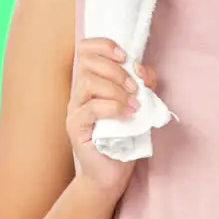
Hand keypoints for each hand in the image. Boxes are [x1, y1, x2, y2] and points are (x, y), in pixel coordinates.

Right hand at [66, 37, 156, 194]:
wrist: (112, 173)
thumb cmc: (126, 137)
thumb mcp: (140, 103)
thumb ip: (143, 82)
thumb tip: (140, 66)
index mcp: (92, 82)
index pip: (86, 49)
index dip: (105, 45)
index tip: (125, 56)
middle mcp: (79, 92)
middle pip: (87, 61)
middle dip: (116, 70)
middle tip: (135, 89)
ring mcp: (75, 109)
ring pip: (88, 82)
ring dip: (116, 90)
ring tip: (134, 105)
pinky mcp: (76, 128)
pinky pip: (90, 108)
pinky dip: (113, 107)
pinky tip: (127, 115)